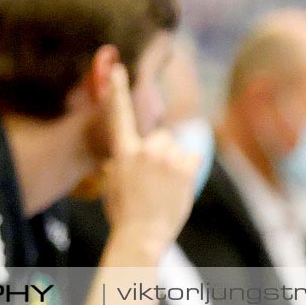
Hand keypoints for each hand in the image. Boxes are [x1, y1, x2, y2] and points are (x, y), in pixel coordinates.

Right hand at [97, 64, 197, 264]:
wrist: (140, 237)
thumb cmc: (124, 213)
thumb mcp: (113, 181)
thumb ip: (122, 160)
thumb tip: (128, 153)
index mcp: (123, 152)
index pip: (119, 114)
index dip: (117, 90)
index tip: (118, 67)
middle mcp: (144, 150)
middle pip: (160, 136)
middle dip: (160, 151)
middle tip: (154, 179)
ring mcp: (165, 158)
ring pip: (176, 149)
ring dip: (174, 163)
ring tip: (165, 188)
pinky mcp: (185, 168)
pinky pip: (192, 158)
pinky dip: (188, 170)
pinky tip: (178, 188)